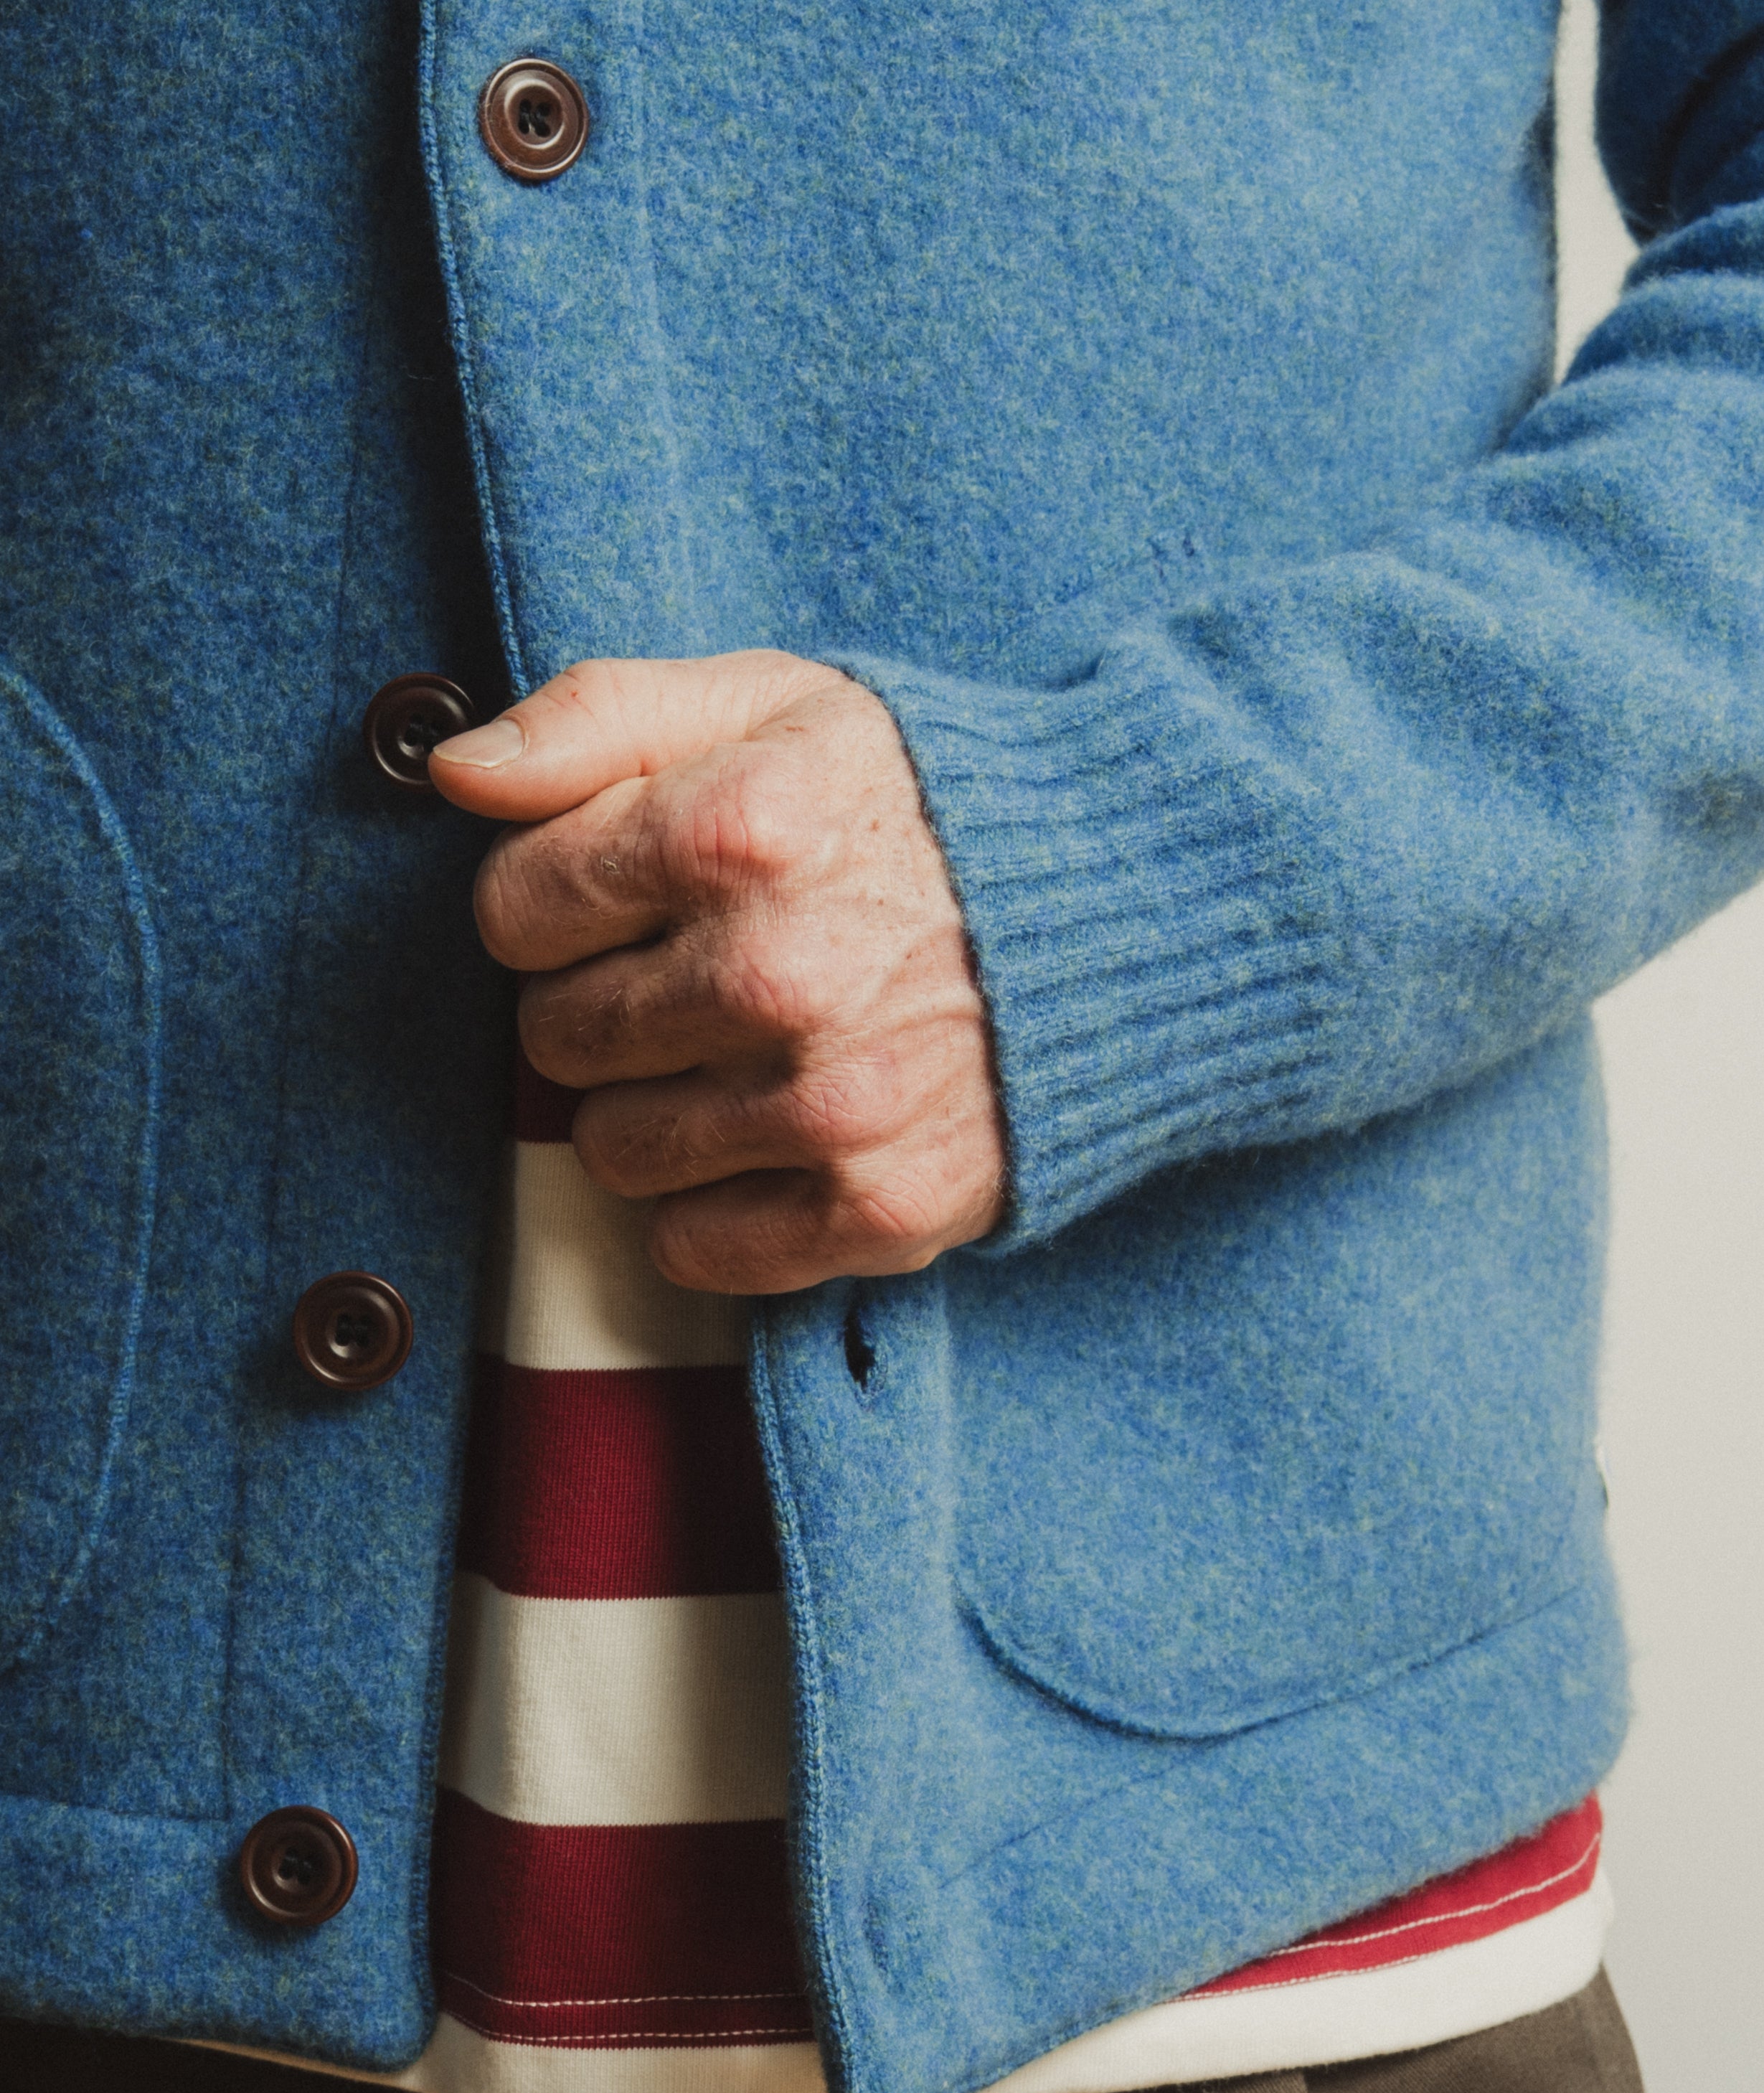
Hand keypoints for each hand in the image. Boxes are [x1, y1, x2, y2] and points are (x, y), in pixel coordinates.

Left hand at [429, 651, 1006, 1294]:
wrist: (1127, 912)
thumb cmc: (924, 801)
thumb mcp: (770, 702)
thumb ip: (597, 715)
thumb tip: (458, 772)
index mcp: (736, 830)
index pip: (515, 909)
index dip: (557, 899)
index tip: (624, 895)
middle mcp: (778, 975)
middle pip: (554, 1038)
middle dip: (604, 1003)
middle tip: (697, 972)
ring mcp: (830, 1103)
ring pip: (608, 1151)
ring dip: (654, 1107)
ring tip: (743, 1050)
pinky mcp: (876, 1206)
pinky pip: (692, 1247)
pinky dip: (714, 1205)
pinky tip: (775, 1132)